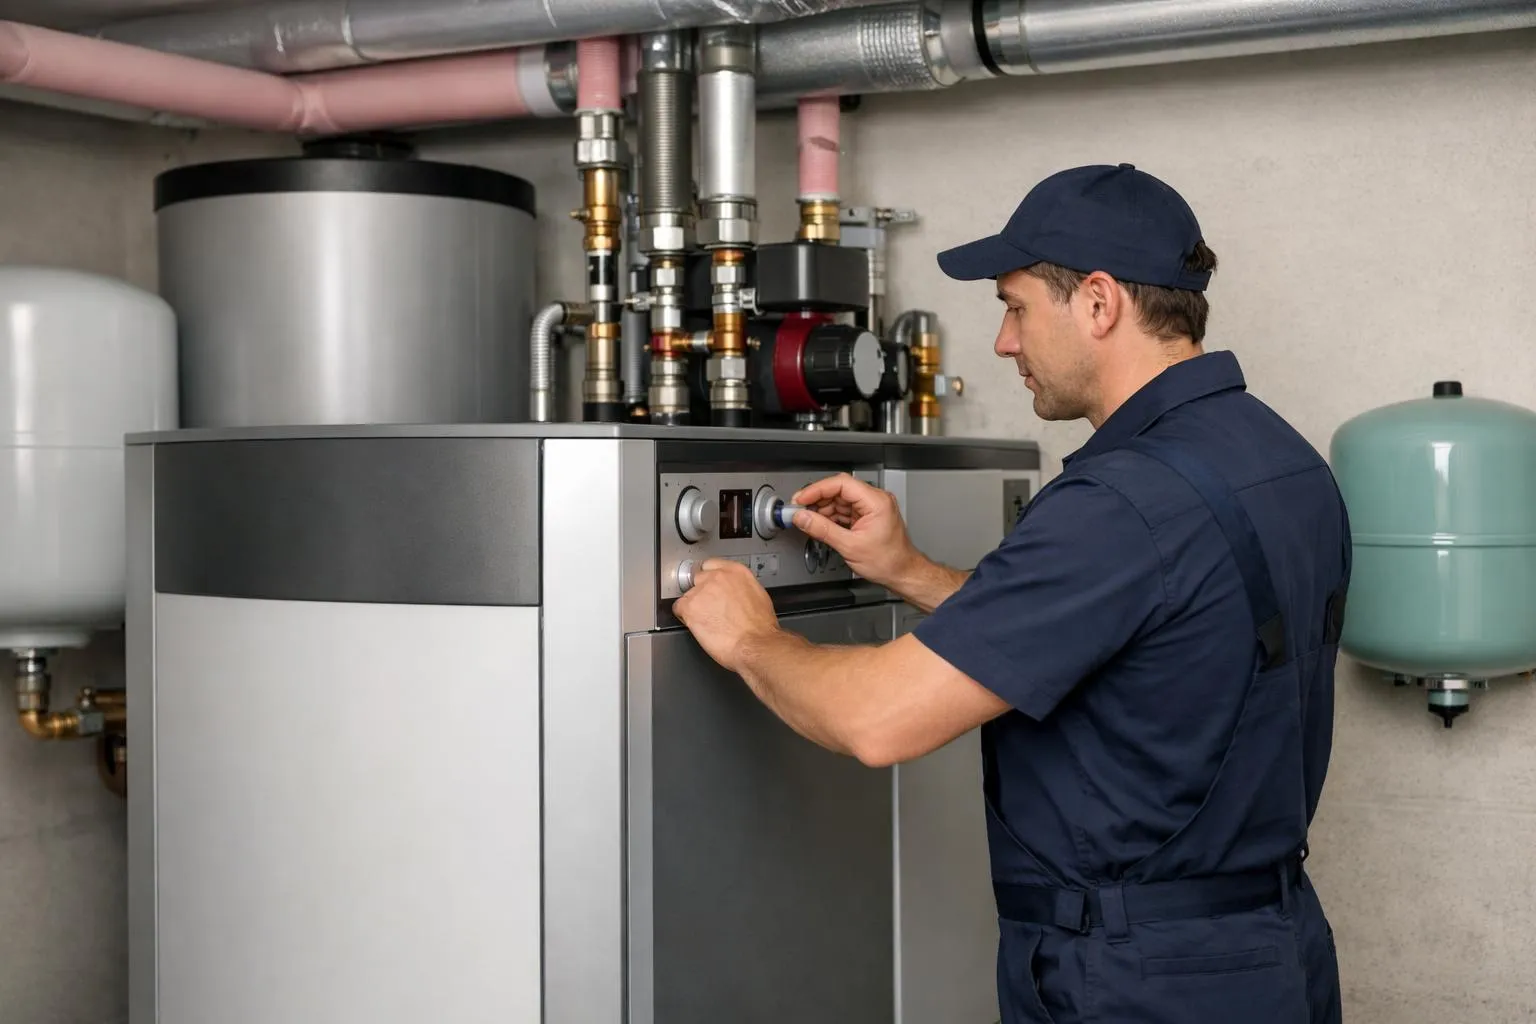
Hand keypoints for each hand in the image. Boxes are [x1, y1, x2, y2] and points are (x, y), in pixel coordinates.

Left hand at [673, 558, 779, 674]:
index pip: (712, 565)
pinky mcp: (690, 606)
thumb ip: (741, 587)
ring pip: (689, 595)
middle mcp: (717, 576)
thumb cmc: (760, 627)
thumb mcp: (757, 596)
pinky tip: (698, 625)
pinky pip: (679, 608)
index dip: (710, 579)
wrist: (754, 644)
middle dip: (702, 593)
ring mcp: (702, 590)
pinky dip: (685, 617)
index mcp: (736, 571)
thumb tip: (734, 592)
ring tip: (708, 621)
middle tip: (710, 608)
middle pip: (698, 578)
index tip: (710, 588)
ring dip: (695, 606)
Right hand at [790, 474, 924, 590]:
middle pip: (839, 490)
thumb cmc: (889, 561)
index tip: (801, 499)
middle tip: (799, 510)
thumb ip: (822, 529)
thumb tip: (802, 517)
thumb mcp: (850, 546)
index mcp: (876, 501)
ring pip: (839, 500)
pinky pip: (844, 510)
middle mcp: (875, 500)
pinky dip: (830, 517)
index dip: (817, 489)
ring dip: (822, 510)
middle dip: (817, 500)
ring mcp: (871, 508)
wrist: (902, 573)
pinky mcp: (866, 516)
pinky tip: (820, 525)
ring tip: (807, 520)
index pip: (841, 483)